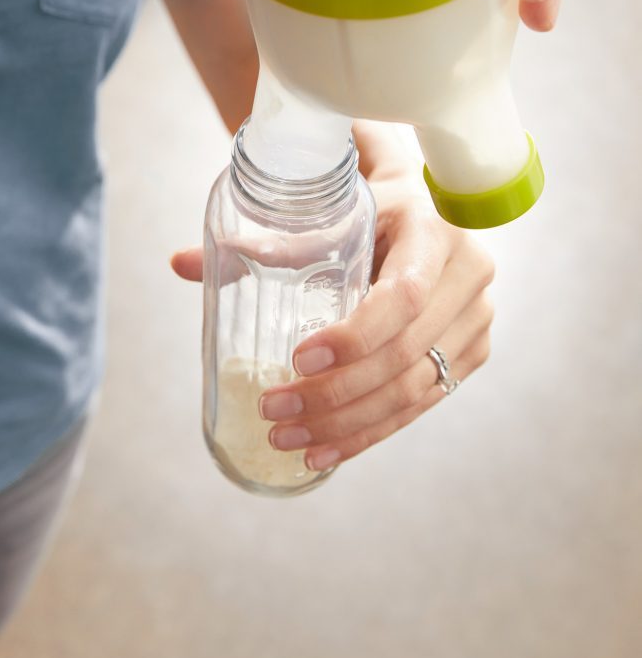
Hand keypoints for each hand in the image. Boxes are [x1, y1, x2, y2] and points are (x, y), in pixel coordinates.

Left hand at [171, 123, 494, 470]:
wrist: (422, 209)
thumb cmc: (368, 204)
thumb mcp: (329, 210)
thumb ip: (266, 241)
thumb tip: (182, 264)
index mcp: (435, 230)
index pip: (405, 296)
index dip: (355, 335)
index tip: (298, 359)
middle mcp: (468, 276)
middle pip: (404, 353)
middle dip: (336, 394)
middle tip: (274, 411)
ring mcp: (475, 319)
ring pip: (414, 389)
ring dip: (348, 424)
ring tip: (289, 441)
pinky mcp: (471, 352)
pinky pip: (423, 404)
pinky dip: (372, 433)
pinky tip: (325, 453)